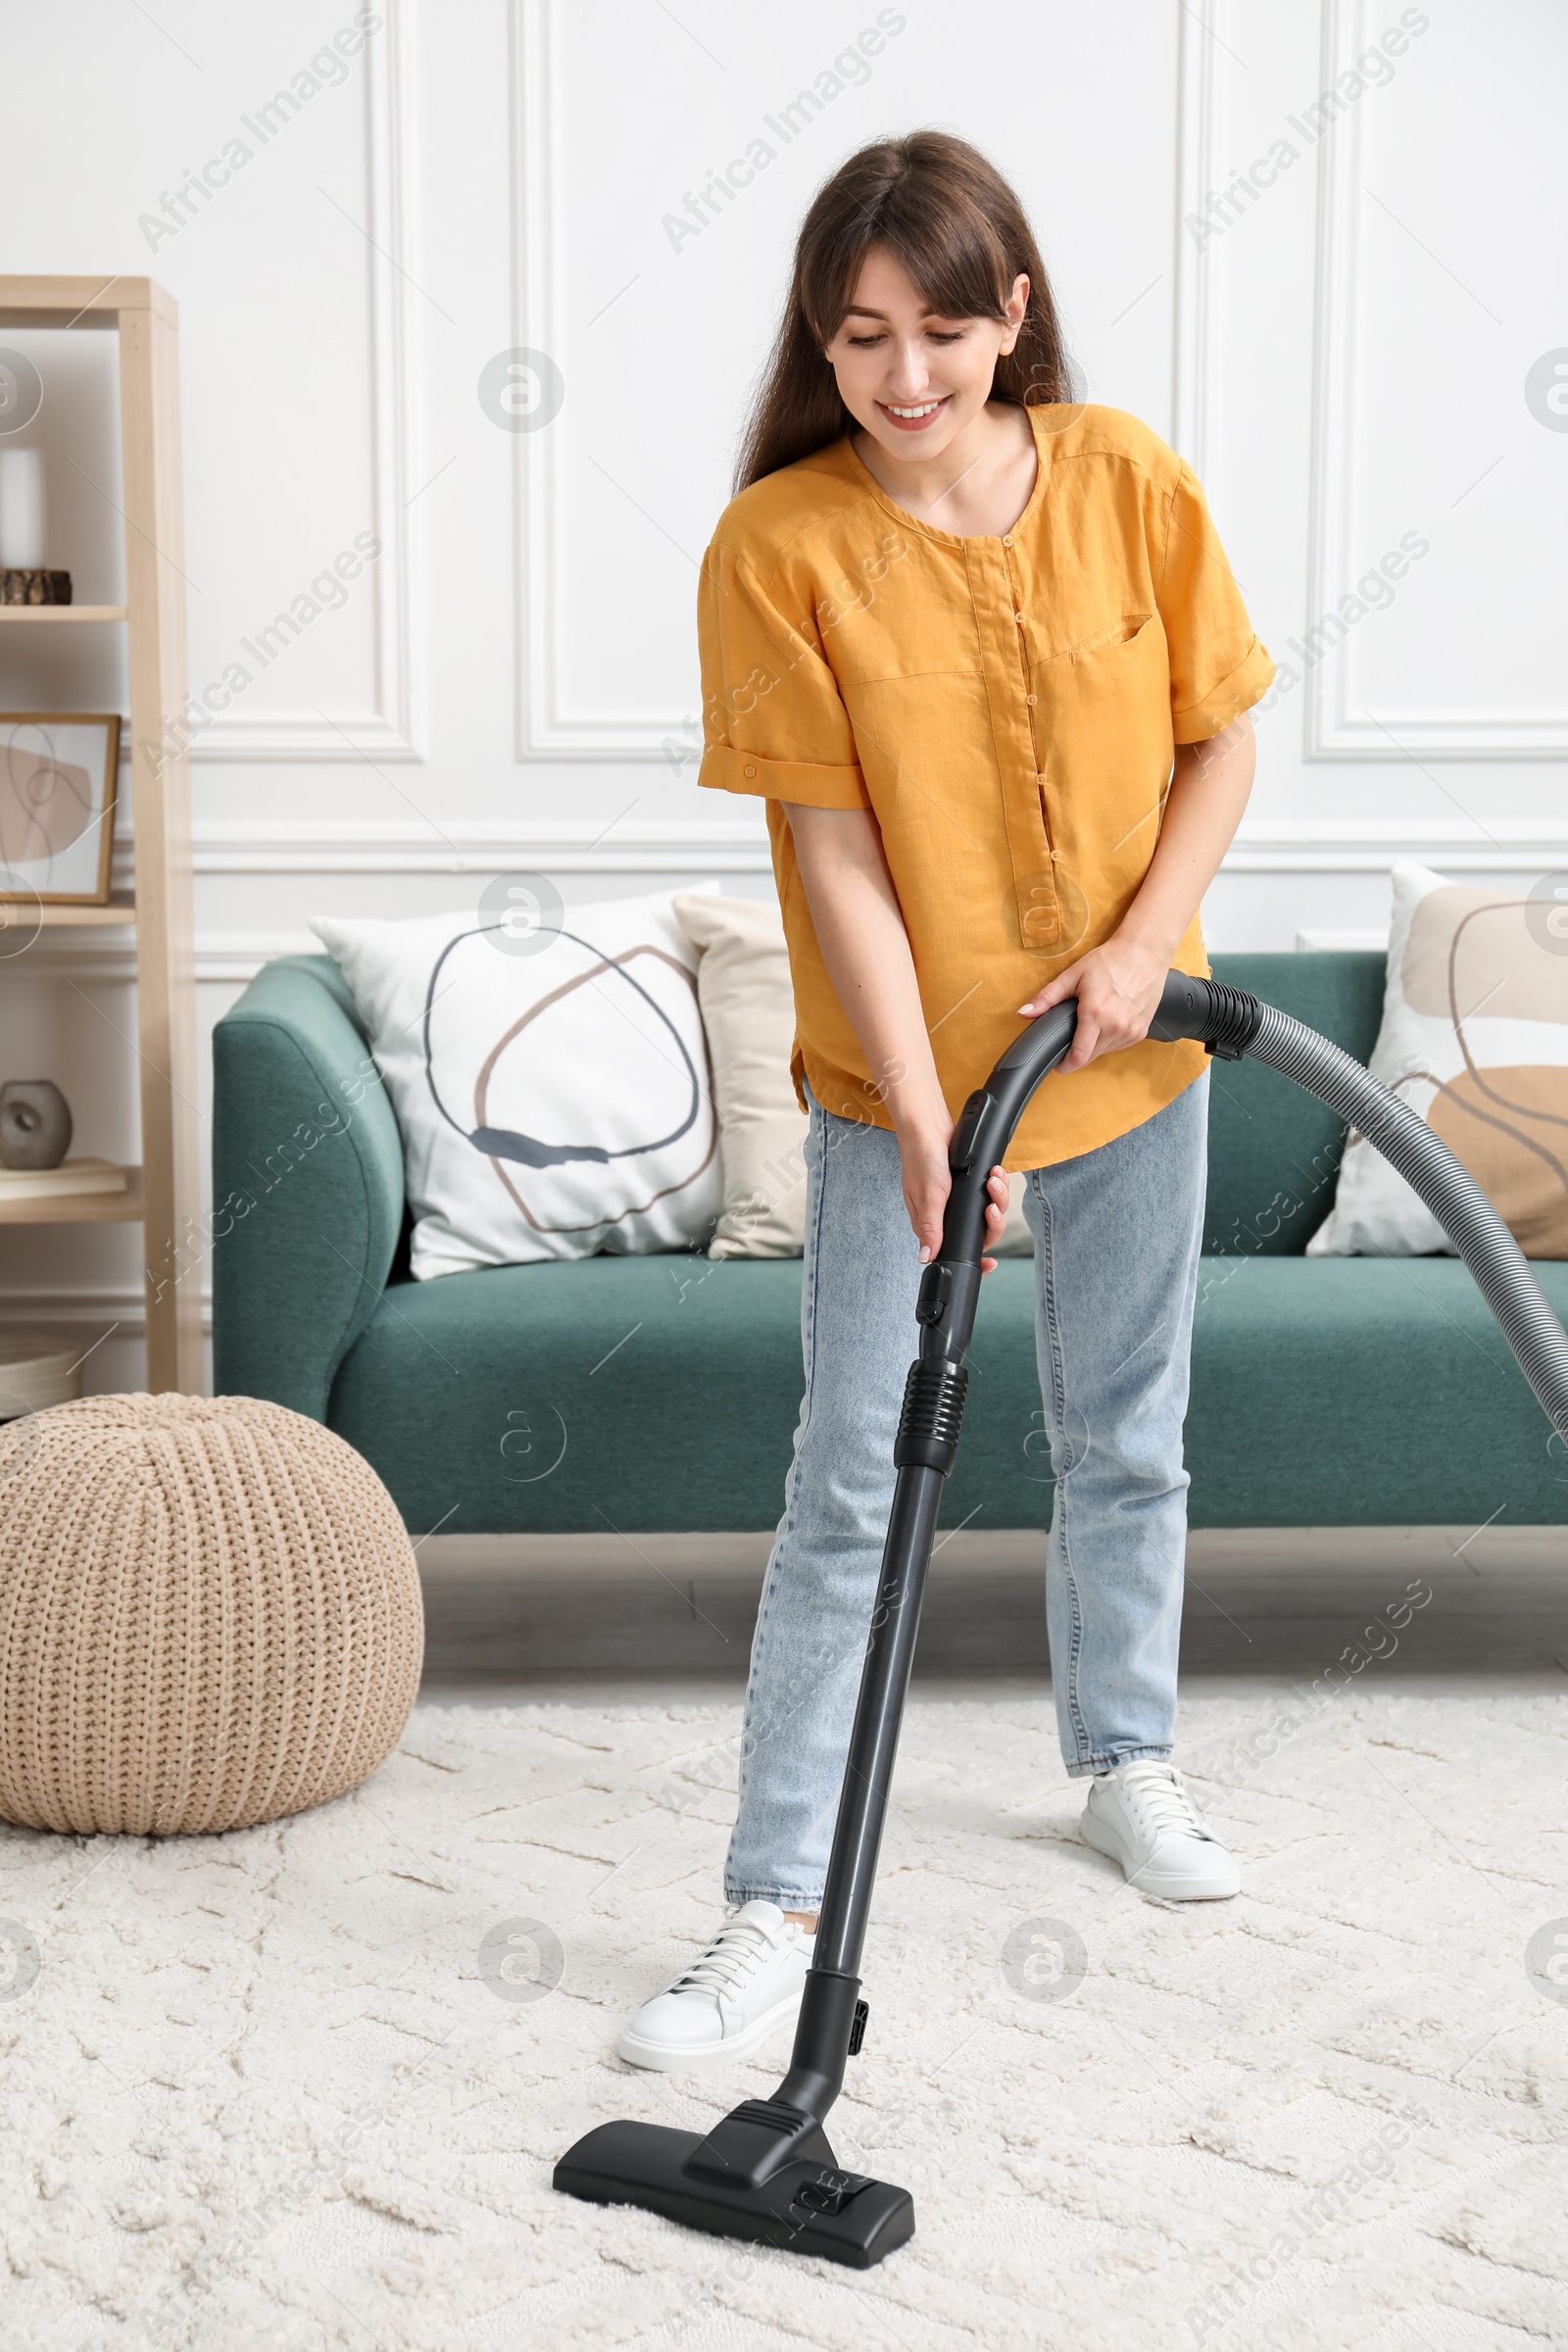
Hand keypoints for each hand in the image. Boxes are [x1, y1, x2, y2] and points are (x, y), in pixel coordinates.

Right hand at [898, 1120, 1010, 1272]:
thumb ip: (930, 1229)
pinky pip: (991, 1192)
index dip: (976, 1259)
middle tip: (991, 1207)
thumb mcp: (928, 1198)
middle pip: (982, 1232)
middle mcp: (948, 1216)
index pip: (956, 1251)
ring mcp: (960, 1201)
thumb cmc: (922, 1161)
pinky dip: (997, 1183)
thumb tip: (925, 1258)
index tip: (991, 1263)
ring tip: (993, 1180)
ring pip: (989, 1211)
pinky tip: (994, 1173)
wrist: (928, 1128)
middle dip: (992, 1221)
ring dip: (997, 1197)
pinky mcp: (969, 1186)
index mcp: (933, 1226)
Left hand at [1018, 929, 1171, 1071]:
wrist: (1145, 952)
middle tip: (1073, 1033)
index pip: (1078, 1057)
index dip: (1065, 1064)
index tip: (1058, 1063)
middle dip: (1077, 1052)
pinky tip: (1109, 1020)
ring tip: (1093, 1021)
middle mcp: (1116, 1027)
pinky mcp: (1141, 1032)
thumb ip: (1047, 998)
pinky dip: (1110, 1038)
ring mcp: (1131, 1031)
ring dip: (1094, 1044)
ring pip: (1104, 1052)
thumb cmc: (1110, 960)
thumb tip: (1024, 1012)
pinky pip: (1119, 1045)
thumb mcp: (1073, 975)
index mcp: (1095, 1014)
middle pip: (1089, 1057)